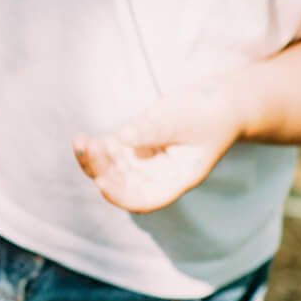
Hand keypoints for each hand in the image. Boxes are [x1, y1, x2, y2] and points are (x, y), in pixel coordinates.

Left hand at [73, 86, 243, 212]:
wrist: (219, 101)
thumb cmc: (209, 113)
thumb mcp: (184, 121)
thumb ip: (154, 130)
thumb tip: (123, 137)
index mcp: (178, 179)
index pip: (147, 199)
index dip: (122, 196)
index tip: (101, 183)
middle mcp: (159, 176)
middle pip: (123, 185)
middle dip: (101, 170)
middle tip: (88, 147)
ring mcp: (145, 162)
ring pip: (111, 170)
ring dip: (93, 160)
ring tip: (81, 141)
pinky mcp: (135, 145)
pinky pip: (109, 154)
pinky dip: (95, 149)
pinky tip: (82, 139)